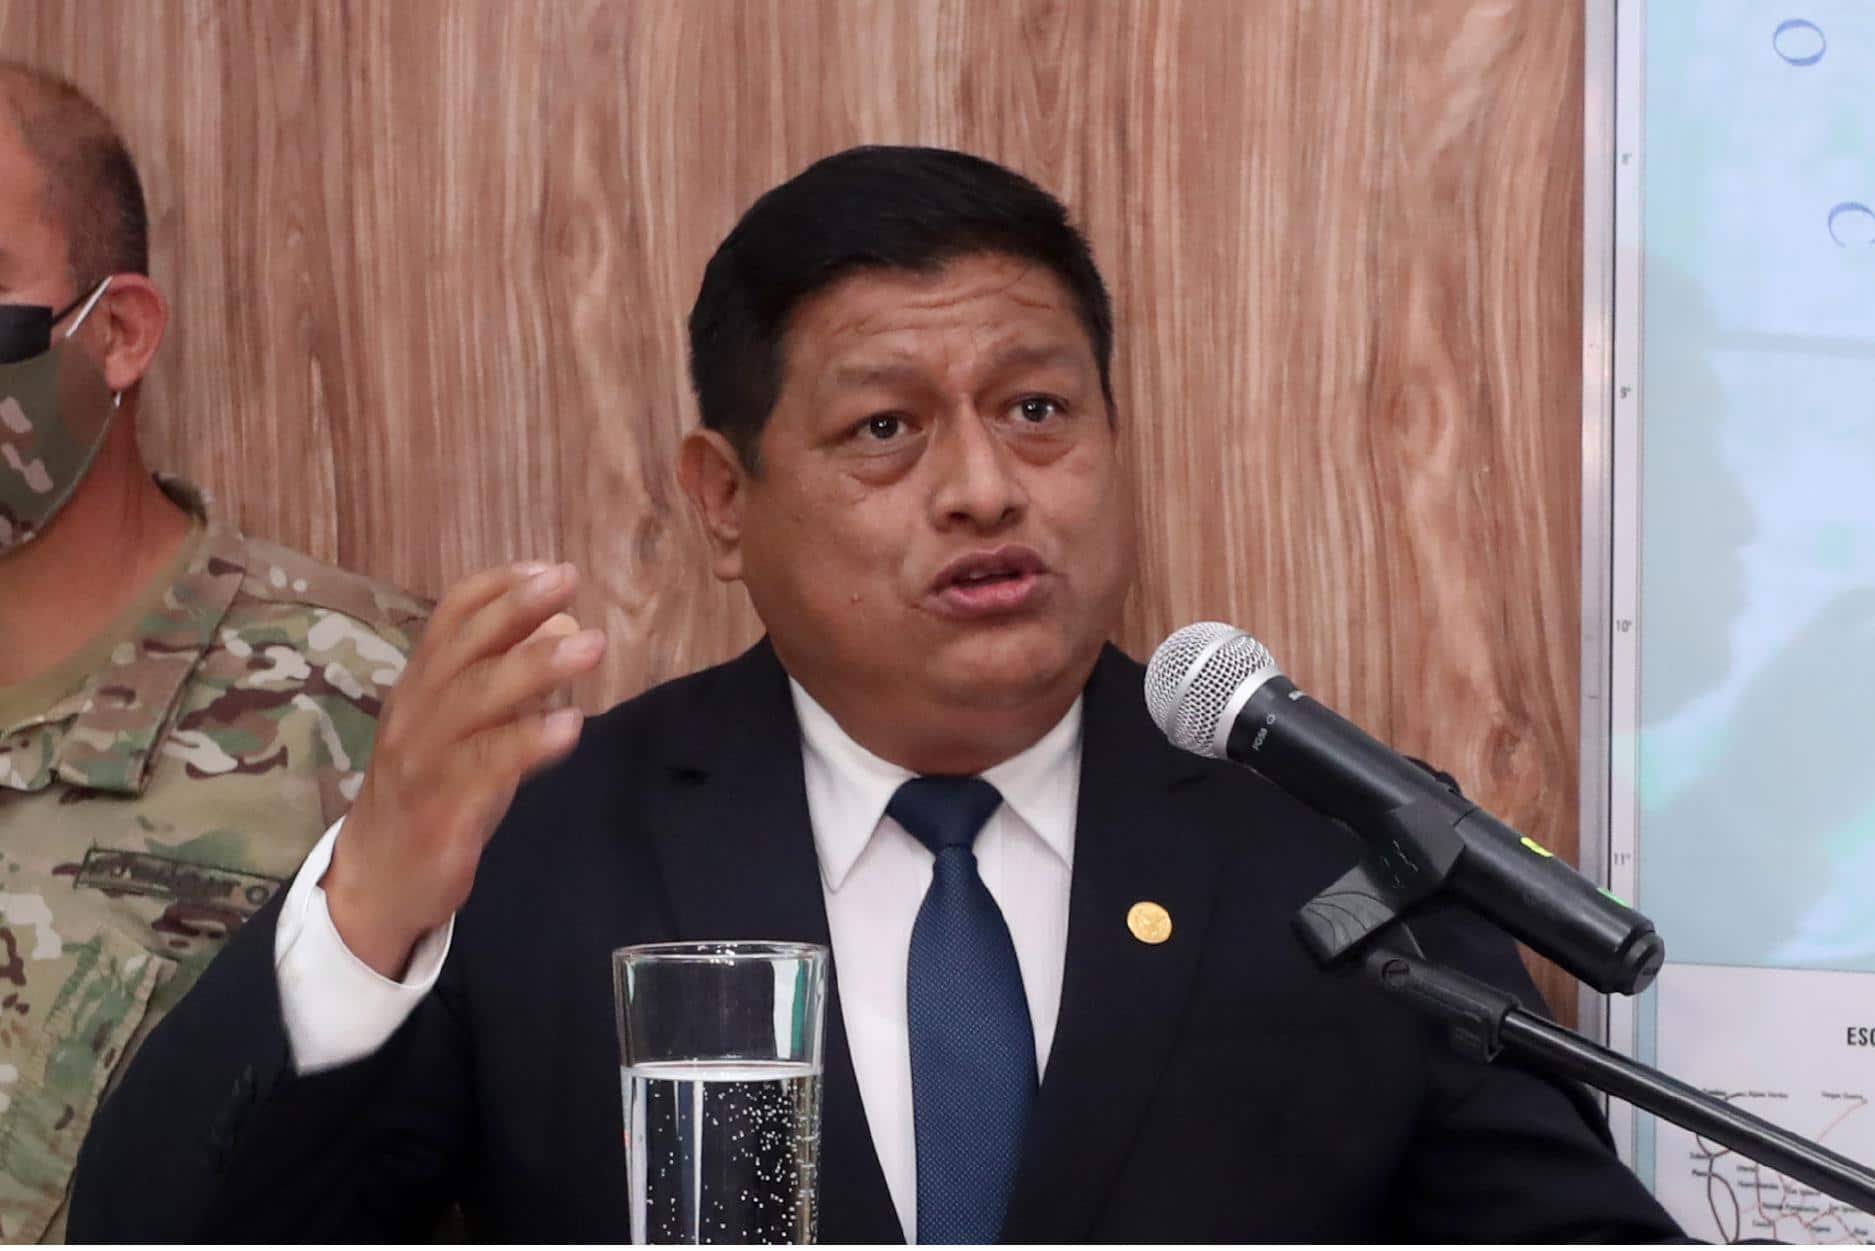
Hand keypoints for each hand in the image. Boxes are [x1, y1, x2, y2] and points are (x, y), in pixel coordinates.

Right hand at [322, 561, 606, 976]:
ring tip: (592, 644)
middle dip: (517, 609)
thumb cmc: (432, 792)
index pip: (450, 619)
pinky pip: (487, 768)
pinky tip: (571, 728)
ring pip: (476, 700)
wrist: (377, 879)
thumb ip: (504, 679)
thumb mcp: (464, 728)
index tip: (545, 567)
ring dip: (536, 666)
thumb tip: (559, 624)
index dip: (496, 588)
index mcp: (420, 686)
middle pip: (465, 648)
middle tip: (568, 578)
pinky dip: (529, 742)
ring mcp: (426, 760)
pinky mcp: (443, 810)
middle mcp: (417, 712)